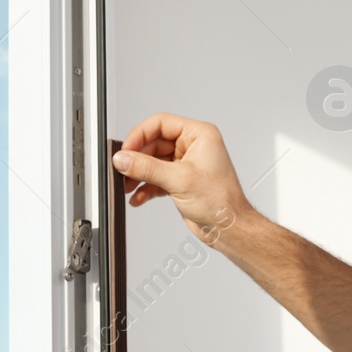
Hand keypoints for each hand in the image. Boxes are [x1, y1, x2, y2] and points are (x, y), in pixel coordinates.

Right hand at [113, 113, 251, 246]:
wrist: (228, 227)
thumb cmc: (221, 201)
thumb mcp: (179, 180)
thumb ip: (147, 167)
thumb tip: (124, 159)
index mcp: (199, 135)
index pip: (161, 124)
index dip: (140, 135)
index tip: (126, 150)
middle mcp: (193, 146)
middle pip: (154, 143)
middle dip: (137, 159)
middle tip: (123, 169)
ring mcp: (186, 164)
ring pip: (153, 162)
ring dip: (139, 174)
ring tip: (128, 185)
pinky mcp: (181, 180)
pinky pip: (157, 178)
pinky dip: (146, 187)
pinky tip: (138, 196)